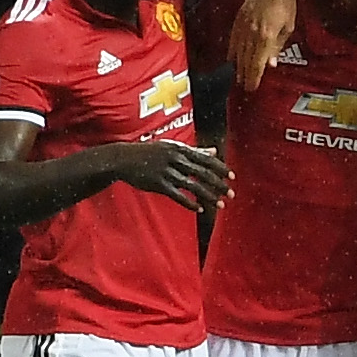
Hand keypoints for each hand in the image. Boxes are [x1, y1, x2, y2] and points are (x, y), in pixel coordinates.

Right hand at [116, 141, 232, 211]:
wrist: (123, 158)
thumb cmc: (151, 152)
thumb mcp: (172, 147)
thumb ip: (195, 151)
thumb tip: (214, 151)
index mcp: (180, 149)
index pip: (205, 159)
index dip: (220, 168)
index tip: (232, 177)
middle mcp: (175, 160)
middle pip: (202, 173)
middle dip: (219, 184)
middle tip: (232, 194)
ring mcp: (166, 172)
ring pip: (192, 186)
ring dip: (208, 196)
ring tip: (221, 204)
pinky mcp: (158, 184)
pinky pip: (177, 195)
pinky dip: (190, 203)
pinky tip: (200, 209)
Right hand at [229, 0, 299, 90]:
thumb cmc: (286, 4)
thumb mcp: (288, 28)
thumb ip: (277, 47)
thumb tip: (270, 65)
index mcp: (265, 37)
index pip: (257, 63)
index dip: (254, 77)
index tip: (252, 88)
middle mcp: (251, 33)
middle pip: (246, 60)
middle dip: (245, 75)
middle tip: (245, 87)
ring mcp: (243, 25)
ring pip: (238, 51)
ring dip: (238, 66)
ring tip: (238, 76)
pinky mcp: (239, 18)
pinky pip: (233, 39)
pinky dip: (232, 50)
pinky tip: (231, 58)